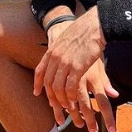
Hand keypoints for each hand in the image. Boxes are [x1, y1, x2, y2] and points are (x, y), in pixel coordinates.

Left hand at [33, 7, 118, 131]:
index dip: (38, 83)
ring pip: (58, 87)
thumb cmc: (83, 30)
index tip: (37, 92)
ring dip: (62, 99)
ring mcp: (66, 63)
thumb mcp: (66, 39)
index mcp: (52, 50)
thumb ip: (61, 51)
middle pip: (49, 82)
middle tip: (56, 105)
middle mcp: (56, 58)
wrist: (94, 25)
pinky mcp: (78, 67)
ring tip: (67, 106)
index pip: (40, 70)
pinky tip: (75, 100)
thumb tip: (58, 56)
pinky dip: (71, 96)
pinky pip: (71, 87)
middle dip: (51, 96)